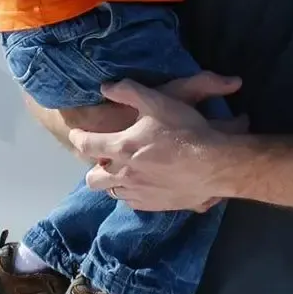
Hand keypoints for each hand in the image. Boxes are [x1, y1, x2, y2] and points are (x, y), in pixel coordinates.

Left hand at [70, 77, 240, 212]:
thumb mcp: (158, 101)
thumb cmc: (185, 131)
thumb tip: (106, 88)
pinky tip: (142, 184)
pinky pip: (132, 203)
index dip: (78, 138)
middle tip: (104, 159)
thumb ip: (129, 91)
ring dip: (114, 181)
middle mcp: (125, 175)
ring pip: (112, 192)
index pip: (86, 145)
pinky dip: (131, 193)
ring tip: (125, 171)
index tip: (77, 134)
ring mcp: (139, 193)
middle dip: (94, 168)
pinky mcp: (154, 206)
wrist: (214, 165)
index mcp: (121, 148)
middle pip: (92, 179)